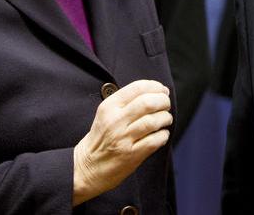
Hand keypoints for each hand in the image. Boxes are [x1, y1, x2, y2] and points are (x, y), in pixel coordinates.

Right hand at [72, 79, 171, 205]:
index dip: (155, 87)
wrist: (86, 167)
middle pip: (148, 103)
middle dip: (163, 101)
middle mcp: (115, 121)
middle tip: (166, 104)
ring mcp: (123, 139)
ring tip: (166, 119)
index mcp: (109, 107)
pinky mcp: (131, 155)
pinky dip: (163, 135)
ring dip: (165, 118)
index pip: (137, 88)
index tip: (163, 90)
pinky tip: (161, 134)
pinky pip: (155, 140)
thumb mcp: (106, 114)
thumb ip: (127, 102)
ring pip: (153, 121)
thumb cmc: (102, 138)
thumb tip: (156, 91)